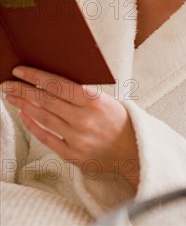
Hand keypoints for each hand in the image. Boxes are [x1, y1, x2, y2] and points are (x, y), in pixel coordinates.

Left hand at [1, 66, 139, 188]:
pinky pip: (47, 138)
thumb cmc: (117, 118)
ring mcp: (77, 138)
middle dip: (23, 90)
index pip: (57, 84)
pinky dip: (33, 125)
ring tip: (12, 97)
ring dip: (24, 106)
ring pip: (43, 118)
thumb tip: (50, 82)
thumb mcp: (104, 98)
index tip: (19, 71)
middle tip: (7, 84)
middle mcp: (84, 119)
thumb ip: (80, 92)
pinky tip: (24, 115)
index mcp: (94, 100)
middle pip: (46, 101)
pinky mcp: (73, 154)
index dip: (35, 77)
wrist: (132, 149)